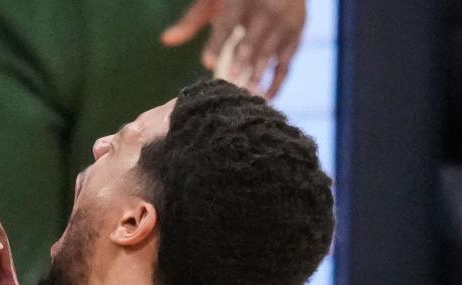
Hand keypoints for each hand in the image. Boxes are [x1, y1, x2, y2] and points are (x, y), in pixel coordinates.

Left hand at [161, 0, 306, 98]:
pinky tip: (264, 98)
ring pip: (269, 54)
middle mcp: (267, 7)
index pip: (227, 24)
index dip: (218, 43)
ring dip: (257, 76)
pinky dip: (276, 82)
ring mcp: (285, 21)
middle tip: (231, 84)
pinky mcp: (296, 35)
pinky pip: (285, 63)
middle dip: (242, 63)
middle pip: (251, 41)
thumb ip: (192, 21)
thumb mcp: (215, 1)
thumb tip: (165, 40)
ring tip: (246, 96)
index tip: (207, 63)